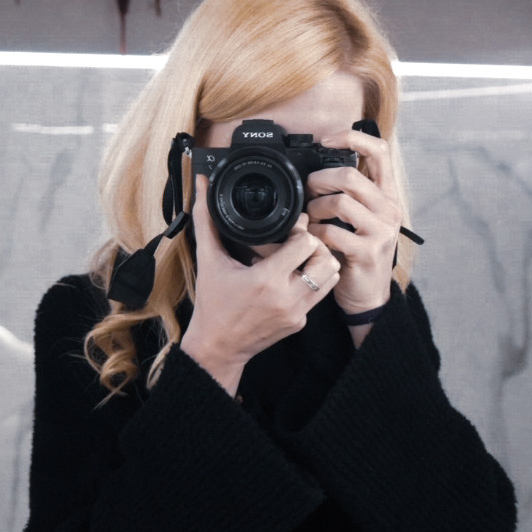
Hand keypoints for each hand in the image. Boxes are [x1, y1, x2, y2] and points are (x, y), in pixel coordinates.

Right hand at [181, 176, 339, 395]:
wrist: (217, 347)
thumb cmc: (211, 304)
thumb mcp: (208, 260)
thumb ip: (206, 220)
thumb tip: (201, 184)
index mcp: (266, 280)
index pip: (305, 243)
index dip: (299, 229)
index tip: (290, 225)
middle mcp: (286, 298)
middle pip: (325, 258)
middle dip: (314, 244)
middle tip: (298, 241)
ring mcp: (297, 313)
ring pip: (330, 276)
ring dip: (319, 262)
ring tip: (299, 258)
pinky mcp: (300, 322)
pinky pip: (320, 295)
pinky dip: (312, 281)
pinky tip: (292, 276)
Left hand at [306, 130, 401, 316]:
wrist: (368, 296)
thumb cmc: (358, 254)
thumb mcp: (360, 220)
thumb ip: (349, 195)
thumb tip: (317, 173)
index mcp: (387, 196)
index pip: (379, 151)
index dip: (353, 137)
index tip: (327, 140)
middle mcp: (389, 209)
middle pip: (350, 176)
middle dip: (319, 181)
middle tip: (308, 193)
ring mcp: (381, 231)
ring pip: (339, 202)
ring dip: (315, 210)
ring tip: (310, 221)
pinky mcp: (367, 252)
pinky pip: (332, 231)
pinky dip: (315, 233)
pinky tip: (313, 239)